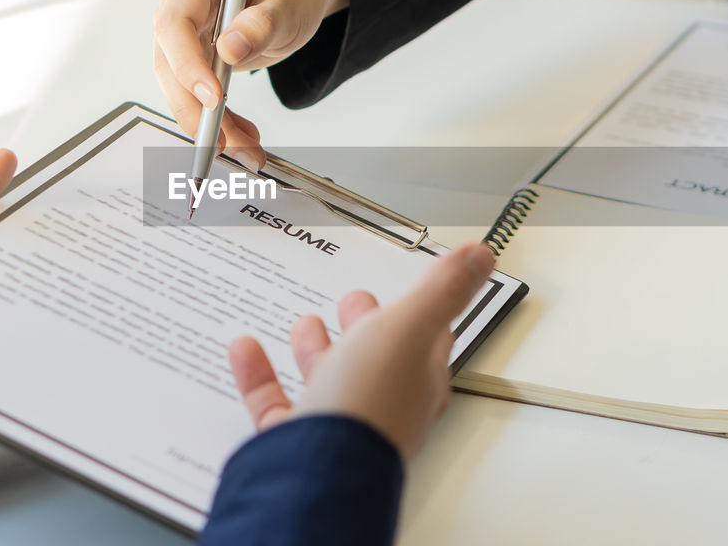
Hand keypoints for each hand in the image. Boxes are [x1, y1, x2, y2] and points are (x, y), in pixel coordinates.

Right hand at [153, 0, 348, 170]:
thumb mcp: (288, 5)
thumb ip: (262, 24)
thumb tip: (229, 49)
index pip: (175, 24)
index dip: (187, 65)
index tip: (213, 98)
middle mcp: (182, 3)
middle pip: (170, 62)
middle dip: (195, 109)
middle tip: (222, 143)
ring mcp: (185, 31)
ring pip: (181, 86)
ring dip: (209, 123)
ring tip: (245, 149)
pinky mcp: (193, 55)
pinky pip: (197, 94)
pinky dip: (220, 120)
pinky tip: (242, 136)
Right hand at [228, 243, 495, 459]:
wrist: (319, 471)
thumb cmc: (370, 405)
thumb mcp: (408, 328)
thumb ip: (441, 290)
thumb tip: (480, 257)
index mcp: (417, 380)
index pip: (429, 341)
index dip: (422, 310)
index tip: (417, 288)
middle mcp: (380, 405)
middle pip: (375, 360)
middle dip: (365, 327)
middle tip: (354, 303)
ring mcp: (338, 424)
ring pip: (329, 381)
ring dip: (316, 349)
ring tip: (306, 325)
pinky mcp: (295, 440)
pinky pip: (275, 401)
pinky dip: (259, 372)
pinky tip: (247, 349)